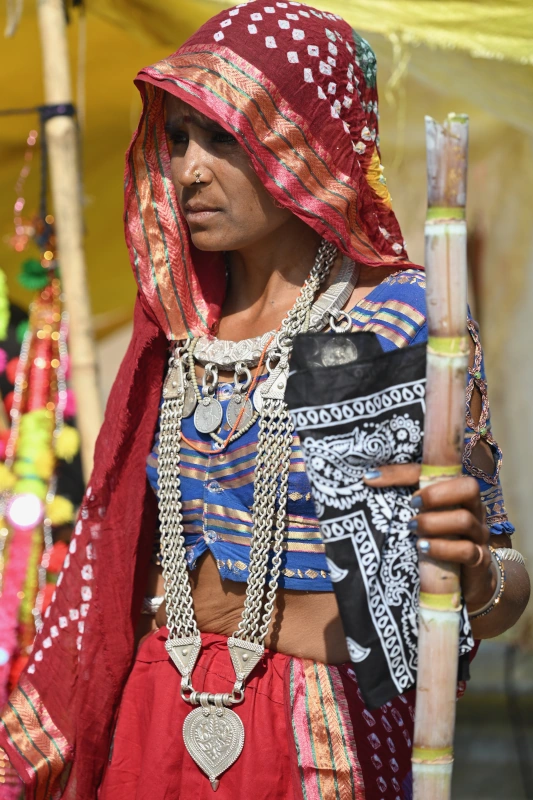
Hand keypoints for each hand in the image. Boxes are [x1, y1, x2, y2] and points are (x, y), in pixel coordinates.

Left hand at [363, 465, 495, 611]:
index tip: (373, 478)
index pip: (438, 470)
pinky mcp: (480, 559)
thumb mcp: (423, 516)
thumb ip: (405, 497)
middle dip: (435, 494)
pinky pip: (467, 551)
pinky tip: (423, 548)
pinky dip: (442, 548)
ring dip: (433, 523)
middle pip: (469, 487)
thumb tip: (369, 478)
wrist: (468, 579)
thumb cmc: (440, 539)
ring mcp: (479, 534)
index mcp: (459, 492)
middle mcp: (474, 509)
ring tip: (411, 528)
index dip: (404, 472)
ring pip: (465, 520)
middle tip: (411, 505)